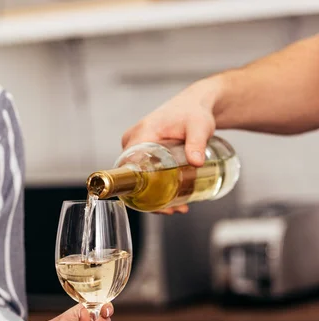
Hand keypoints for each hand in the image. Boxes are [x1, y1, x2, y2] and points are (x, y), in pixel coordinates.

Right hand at [121, 78, 222, 214]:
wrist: (196, 105)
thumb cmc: (194, 112)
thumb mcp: (198, 126)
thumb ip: (197, 143)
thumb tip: (197, 162)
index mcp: (139, 134)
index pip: (127, 165)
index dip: (137, 187)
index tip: (154, 201)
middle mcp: (133, 142)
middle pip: (132, 176)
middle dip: (149, 197)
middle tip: (171, 209)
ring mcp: (137, 148)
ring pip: (138, 178)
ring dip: (153, 197)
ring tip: (176, 208)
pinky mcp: (144, 153)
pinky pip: (144, 173)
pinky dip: (155, 188)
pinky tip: (172, 200)